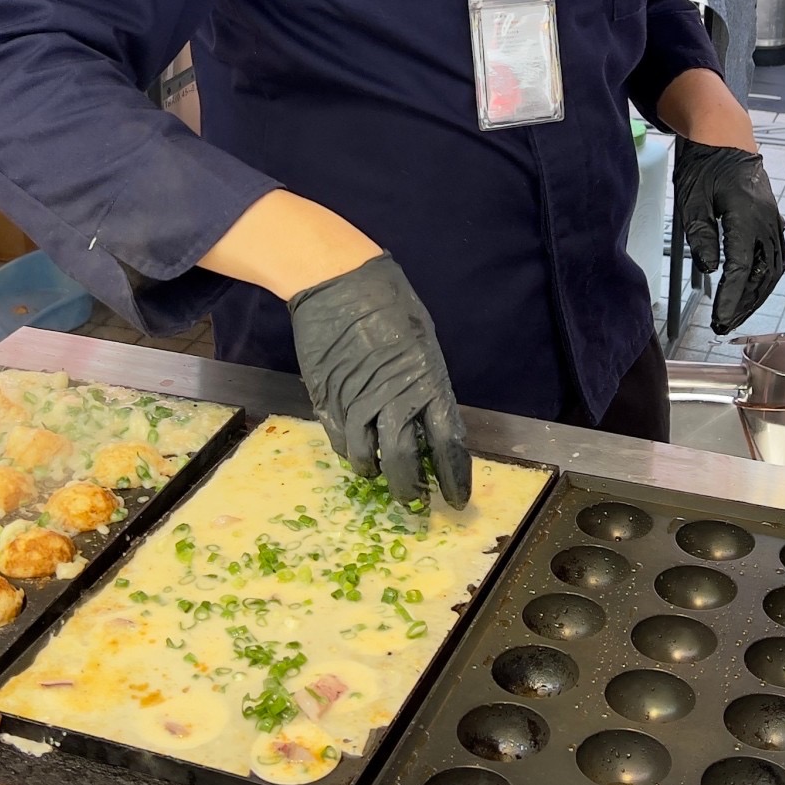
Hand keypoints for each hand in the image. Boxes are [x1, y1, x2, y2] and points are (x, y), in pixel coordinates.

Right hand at [287, 254, 472, 507]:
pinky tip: (356, 452)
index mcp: (428, 384)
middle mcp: (394, 401)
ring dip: (376, 474)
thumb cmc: (388, 303)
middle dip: (411, 490)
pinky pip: (340, 442)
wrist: (338, 283)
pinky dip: (350, 453)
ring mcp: (357, 404)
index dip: (454, 477)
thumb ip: (426, 385)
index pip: (449, 444)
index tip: (457, 500)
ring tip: (380, 475)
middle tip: (415, 502)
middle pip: (405, 463)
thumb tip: (428, 419)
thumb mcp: (423, 343)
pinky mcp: (327, 401)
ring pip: (367, 460)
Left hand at [674, 140, 784, 333]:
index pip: (741, 268)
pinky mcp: (771, 219)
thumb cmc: (704, 164)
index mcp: (747, 216)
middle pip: (762, 275)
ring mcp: (772, 220)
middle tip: (724, 326)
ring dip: (756, 295)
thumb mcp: (692, 199)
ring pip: (773, 268)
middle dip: (744, 305)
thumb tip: (712, 269)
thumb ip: (702, 235)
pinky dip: (765, 277)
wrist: (724, 135)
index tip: (719, 319)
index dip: (730, 298)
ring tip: (736, 315)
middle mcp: (767, 221)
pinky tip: (753, 290)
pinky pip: (775, 256)